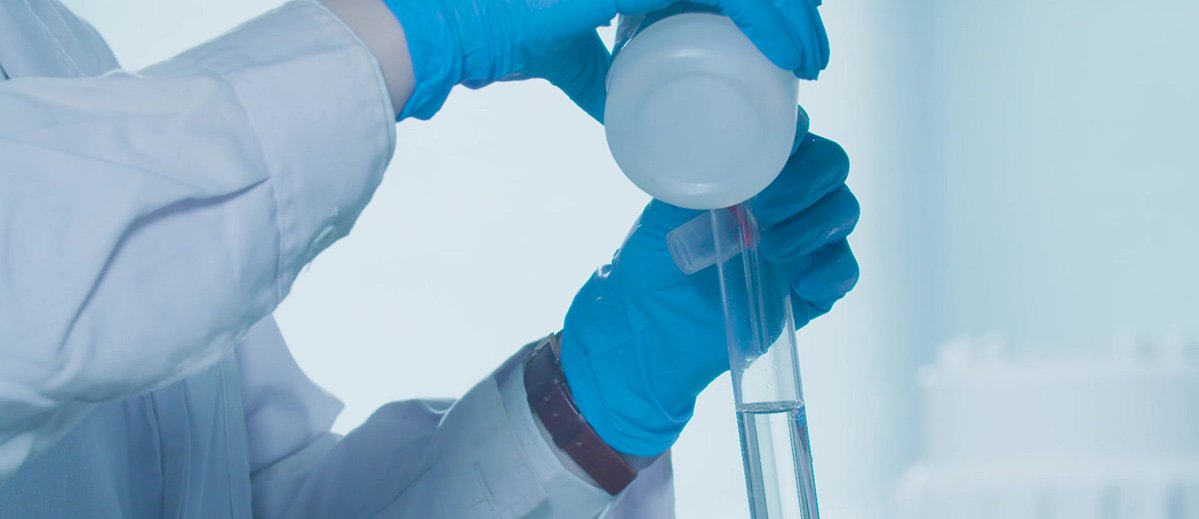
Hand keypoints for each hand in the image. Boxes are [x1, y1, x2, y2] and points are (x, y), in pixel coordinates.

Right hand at [380, 0, 828, 119]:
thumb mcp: (569, 52)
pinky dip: (774, 17)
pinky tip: (791, 49)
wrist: (459, 23)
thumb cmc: (500, 28)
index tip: (792, 42)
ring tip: (808, 58)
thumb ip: (598, 68)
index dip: (768, 4)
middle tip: (808, 54)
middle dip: (791, 7)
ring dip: (793, 14)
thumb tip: (615, 103)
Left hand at [559, 110, 858, 455]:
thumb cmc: (653, 262)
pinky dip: (831, 271)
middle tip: (767, 208)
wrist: (647, 330)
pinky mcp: (809, 290)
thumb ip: (695, 179)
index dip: (794, 136)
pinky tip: (799, 280)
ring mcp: (802, 245)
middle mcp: (785, 203)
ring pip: (843, 212)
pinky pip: (843, 272)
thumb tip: (713, 149)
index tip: (768, 156)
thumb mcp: (663, 212)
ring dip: (815, 224)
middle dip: (807, 180)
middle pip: (831, 167)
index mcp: (754, 174)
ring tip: (771, 248)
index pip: (796, 136)